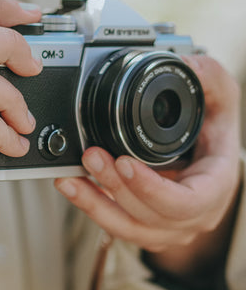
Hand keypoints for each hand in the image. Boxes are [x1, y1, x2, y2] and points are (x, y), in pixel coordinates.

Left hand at [55, 56, 240, 274]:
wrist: (205, 164)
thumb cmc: (214, 137)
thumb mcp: (221, 102)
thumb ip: (210, 78)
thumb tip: (187, 62)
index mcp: (211, 190)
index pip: (184, 203)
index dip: (152, 189)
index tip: (124, 162)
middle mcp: (187, 217)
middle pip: (147, 215)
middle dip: (113, 186)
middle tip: (90, 157)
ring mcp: (162, 227)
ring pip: (124, 226)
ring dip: (93, 202)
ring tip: (68, 178)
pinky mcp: (140, 225)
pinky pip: (111, 223)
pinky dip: (89, 205)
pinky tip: (71, 186)